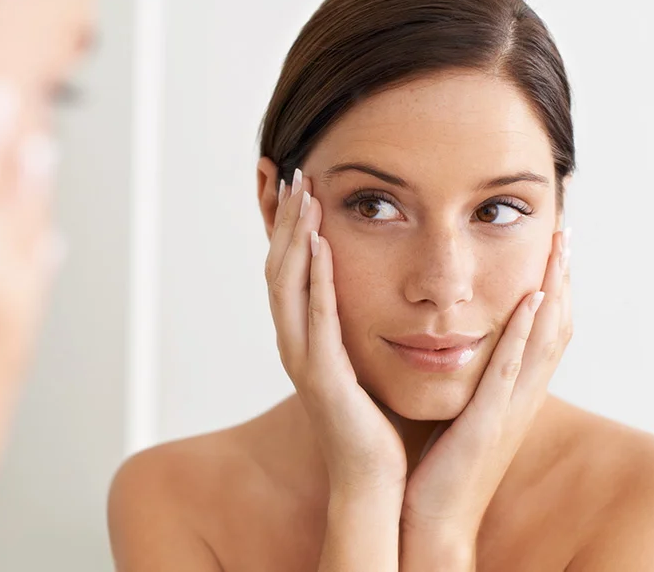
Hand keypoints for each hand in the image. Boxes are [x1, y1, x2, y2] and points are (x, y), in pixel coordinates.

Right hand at [265, 168, 406, 495]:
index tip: (296, 184)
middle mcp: (294, 343)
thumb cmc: (375, 423)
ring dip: (293, 237)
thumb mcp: (362, 360)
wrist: (375, 481)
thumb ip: (357, 325)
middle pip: (278, 267)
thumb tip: (375, 288)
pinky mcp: (322, 378)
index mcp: (305, 338)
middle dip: (284, 219)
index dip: (286, 226)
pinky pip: (317, 318)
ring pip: (287, 285)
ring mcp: (303, 360)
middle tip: (292, 173)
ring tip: (303, 194)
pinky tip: (319, 244)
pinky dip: (315, 279)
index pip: (287, 269)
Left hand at [400, 228, 571, 562]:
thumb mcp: (464, 412)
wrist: (432, 517)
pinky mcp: (488, 424)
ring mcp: (509, 411)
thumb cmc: (441, 465)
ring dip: (553, 294)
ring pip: (543, 343)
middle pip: (555, 329)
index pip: (543, 333)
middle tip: (565, 233)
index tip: (553, 248)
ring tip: (557, 251)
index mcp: (512, 394)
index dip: (554, 289)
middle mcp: (520, 398)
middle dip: (562, 279)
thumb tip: (461, 344)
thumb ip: (472, 379)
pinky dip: (523, 334)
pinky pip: (510, 371)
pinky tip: (528, 301)